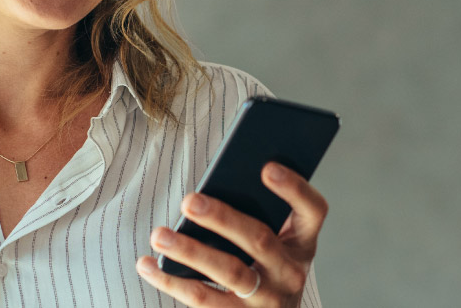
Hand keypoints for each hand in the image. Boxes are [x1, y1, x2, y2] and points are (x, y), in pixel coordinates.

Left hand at [136, 162, 327, 306]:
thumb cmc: (262, 268)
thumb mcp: (274, 245)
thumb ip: (255, 217)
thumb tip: (208, 194)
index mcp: (302, 243)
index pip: (313, 211)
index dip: (295, 189)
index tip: (267, 167)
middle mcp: (290, 273)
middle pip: (260, 241)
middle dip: (223, 219)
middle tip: (189, 201)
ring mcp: (267, 300)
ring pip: (231, 274)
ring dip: (192, 252)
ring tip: (160, 235)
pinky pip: (203, 300)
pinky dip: (171, 281)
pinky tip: (147, 265)